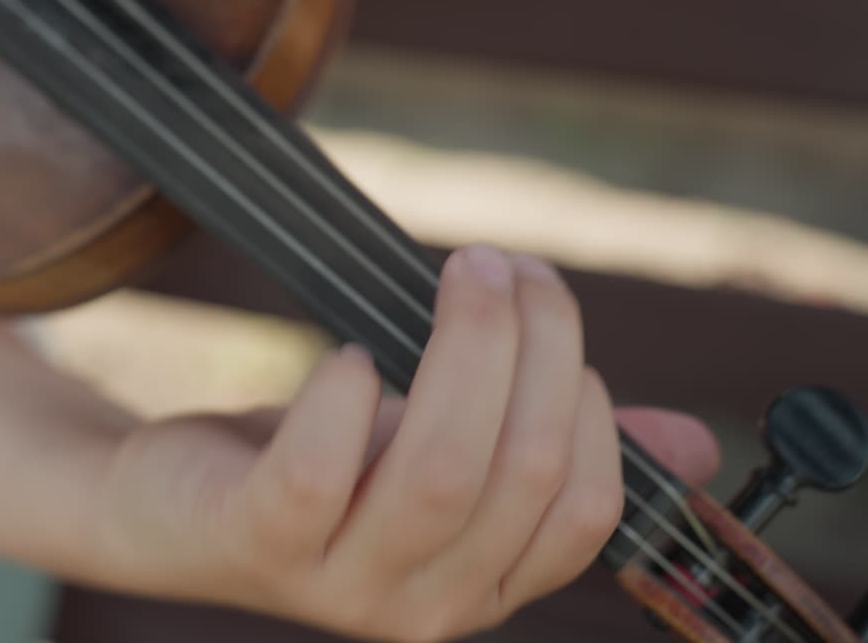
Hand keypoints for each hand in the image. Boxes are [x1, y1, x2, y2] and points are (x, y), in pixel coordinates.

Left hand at [93, 244, 719, 641]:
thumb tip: (694, 443)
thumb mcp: (441, 452)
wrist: (172, 506)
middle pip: (522, 470)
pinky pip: (321, 473)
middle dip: (533, 344)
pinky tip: (349, 354)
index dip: (588, 400)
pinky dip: (344, 399)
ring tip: (461, 270)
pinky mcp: (261, 544)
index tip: (551, 313)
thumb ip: (549, 448)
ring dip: (464, 350)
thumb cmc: (323, 468)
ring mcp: (344, 586)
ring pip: (440, 469)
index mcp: (488, 583)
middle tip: (508, 262)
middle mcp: (429, 605)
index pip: (586, 507)